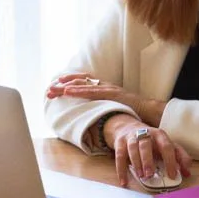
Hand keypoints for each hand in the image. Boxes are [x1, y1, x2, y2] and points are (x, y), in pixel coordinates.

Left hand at [45, 74, 164, 129]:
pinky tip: (67, 91)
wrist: (150, 111)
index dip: (70, 82)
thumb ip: (105, 109)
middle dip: (63, 85)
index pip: (84, 82)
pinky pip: (91, 91)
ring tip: (53, 89)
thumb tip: (95, 116)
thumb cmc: (133, 112)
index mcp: (105, 88)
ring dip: (66, 87)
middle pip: (80, 81)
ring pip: (83, 84)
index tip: (57, 85)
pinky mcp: (111, 93)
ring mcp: (108, 88)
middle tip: (48, 90)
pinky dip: (78, 90)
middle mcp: (105, 85)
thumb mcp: (116, 108)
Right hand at [104, 115, 191, 187]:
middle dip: (148, 160)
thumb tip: (188, 172)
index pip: (167, 146)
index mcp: (160, 135)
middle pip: (146, 145)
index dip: (170, 161)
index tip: (172, 175)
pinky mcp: (120, 142)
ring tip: (141, 176)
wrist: (129, 127)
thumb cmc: (152, 141)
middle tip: (150, 174)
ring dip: (137, 163)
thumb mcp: (167, 145)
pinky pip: (119, 156)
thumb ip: (179, 157)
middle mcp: (145, 134)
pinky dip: (121, 170)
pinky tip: (124, 181)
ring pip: (133, 149)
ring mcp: (131, 137)